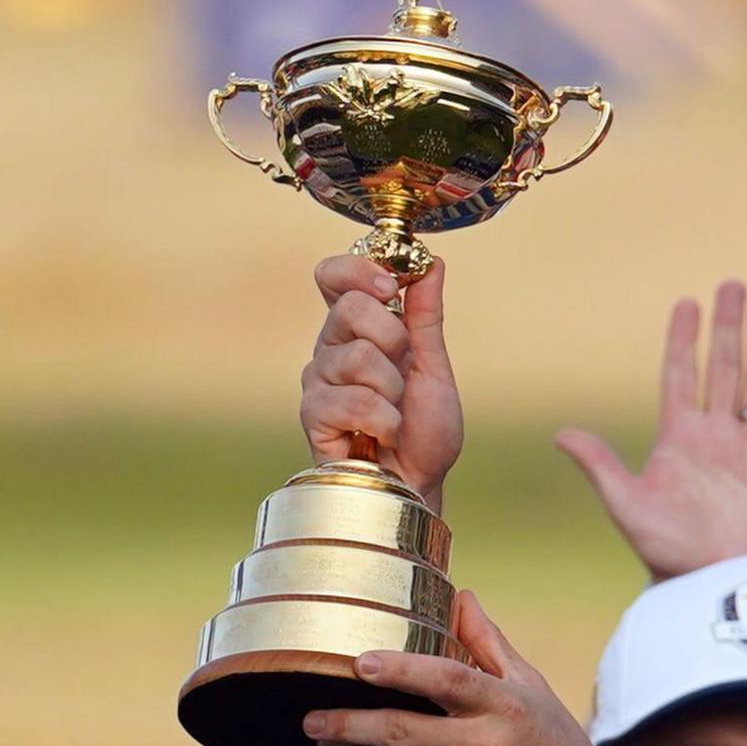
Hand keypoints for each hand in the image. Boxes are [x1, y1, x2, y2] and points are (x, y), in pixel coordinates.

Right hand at [300, 256, 464, 504]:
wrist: (419, 482)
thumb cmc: (425, 431)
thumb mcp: (433, 365)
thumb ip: (426, 315)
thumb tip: (432, 263)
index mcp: (357, 328)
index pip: (334, 276)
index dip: (358, 271)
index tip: (390, 285)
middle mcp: (331, 348)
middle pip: (350, 306)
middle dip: (395, 340)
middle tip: (404, 372)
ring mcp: (318, 381)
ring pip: (358, 356)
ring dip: (394, 391)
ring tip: (395, 414)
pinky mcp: (313, 415)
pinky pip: (352, 400)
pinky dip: (383, 420)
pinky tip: (381, 436)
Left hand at [304, 594, 647, 745]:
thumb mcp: (533, 691)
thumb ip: (490, 645)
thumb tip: (460, 596)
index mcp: (506, 706)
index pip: (446, 679)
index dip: (400, 668)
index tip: (359, 662)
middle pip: (401, 730)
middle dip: (347, 722)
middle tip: (310, 715)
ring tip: (323, 738)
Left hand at [554, 280, 746, 580]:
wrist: (708, 586)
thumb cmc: (664, 551)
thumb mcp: (626, 504)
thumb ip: (600, 465)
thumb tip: (561, 435)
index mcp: (679, 439)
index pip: (680, 376)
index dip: (683, 340)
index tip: (686, 303)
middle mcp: (716, 438)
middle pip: (723, 370)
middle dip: (726, 328)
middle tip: (731, 285)